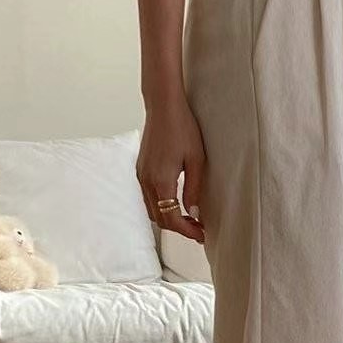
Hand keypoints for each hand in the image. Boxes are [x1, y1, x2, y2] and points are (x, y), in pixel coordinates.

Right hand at [137, 96, 205, 243]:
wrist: (163, 107)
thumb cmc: (183, 129)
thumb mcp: (197, 160)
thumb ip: (194, 189)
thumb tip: (194, 213)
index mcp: (161, 181)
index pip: (172, 219)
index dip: (187, 231)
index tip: (201, 235)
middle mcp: (146, 182)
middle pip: (160, 219)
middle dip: (179, 228)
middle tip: (199, 228)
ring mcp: (140, 176)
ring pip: (152, 210)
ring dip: (169, 218)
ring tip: (189, 217)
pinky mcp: (140, 170)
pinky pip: (148, 198)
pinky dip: (161, 207)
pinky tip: (176, 202)